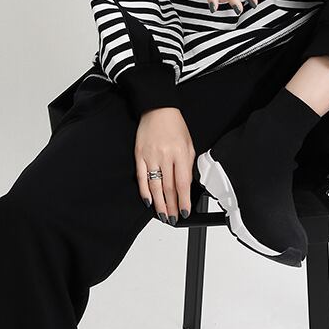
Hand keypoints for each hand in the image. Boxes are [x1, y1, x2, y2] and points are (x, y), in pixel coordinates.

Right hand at [135, 107, 195, 224]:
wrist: (157, 109)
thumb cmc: (175, 126)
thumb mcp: (189, 144)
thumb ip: (188, 165)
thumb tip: (187, 186)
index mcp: (180, 153)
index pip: (182, 183)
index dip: (183, 201)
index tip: (185, 211)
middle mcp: (165, 155)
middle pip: (168, 188)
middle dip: (171, 206)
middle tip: (173, 218)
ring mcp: (150, 156)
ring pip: (155, 186)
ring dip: (159, 203)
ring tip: (162, 215)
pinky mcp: (139, 155)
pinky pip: (141, 177)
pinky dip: (144, 191)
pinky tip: (148, 201)